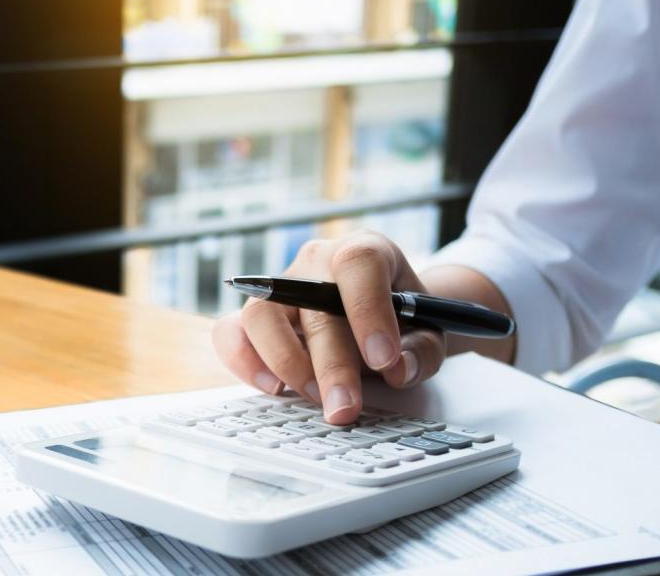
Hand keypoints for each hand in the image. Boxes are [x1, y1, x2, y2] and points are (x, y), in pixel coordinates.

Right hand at [212, 230, 447, 423]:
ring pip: (262, 314)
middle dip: (331, 364)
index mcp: (366, 252)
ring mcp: (280, 288)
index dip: (368, 310)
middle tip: (346, 407)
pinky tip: (274, 388)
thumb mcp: (428, 332)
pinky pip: (230, 332)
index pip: (359, 263)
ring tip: (316, 397)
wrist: (380, 317)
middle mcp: (316, 263)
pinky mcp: (256, 317)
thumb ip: (420, 352)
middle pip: (312, 304)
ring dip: (287, 363)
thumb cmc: (401, 320)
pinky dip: (244, 361)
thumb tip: (397, 371)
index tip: (383, 358)